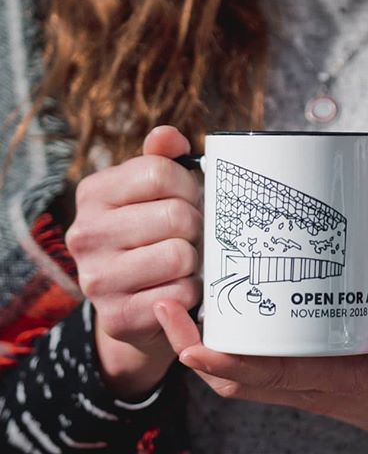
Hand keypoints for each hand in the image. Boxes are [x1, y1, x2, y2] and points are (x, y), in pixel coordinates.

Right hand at [65, 126, 202, 398]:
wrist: (137, 302)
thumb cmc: (152, 236)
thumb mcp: (152, 193)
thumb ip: (161, 160)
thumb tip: (168, 135)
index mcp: (93, 193)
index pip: (161, 173)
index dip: (189, 186)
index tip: (190, 199)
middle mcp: (85, 234)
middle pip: (176, 215)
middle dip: (196, 225)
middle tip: (191, 235)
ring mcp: (97, 279)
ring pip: (180, 255)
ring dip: (195, 260)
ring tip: (185, 261)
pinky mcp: (118, 317)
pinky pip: (181, 294)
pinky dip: (191, 291)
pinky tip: (178, 288)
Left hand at [154, 301, 367, 453]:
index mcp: (337, 382)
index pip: (269, 376)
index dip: (225, 362)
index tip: (189, 342)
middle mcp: (313, 387)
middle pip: (238, 379)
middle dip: (196, 350)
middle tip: (168, 306)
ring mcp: (311, 384)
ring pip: (245, 375)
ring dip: (208, 349)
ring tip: (185, 306)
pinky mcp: (316, 375)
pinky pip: (263, 368)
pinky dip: (236, 348)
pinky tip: (234, 316)